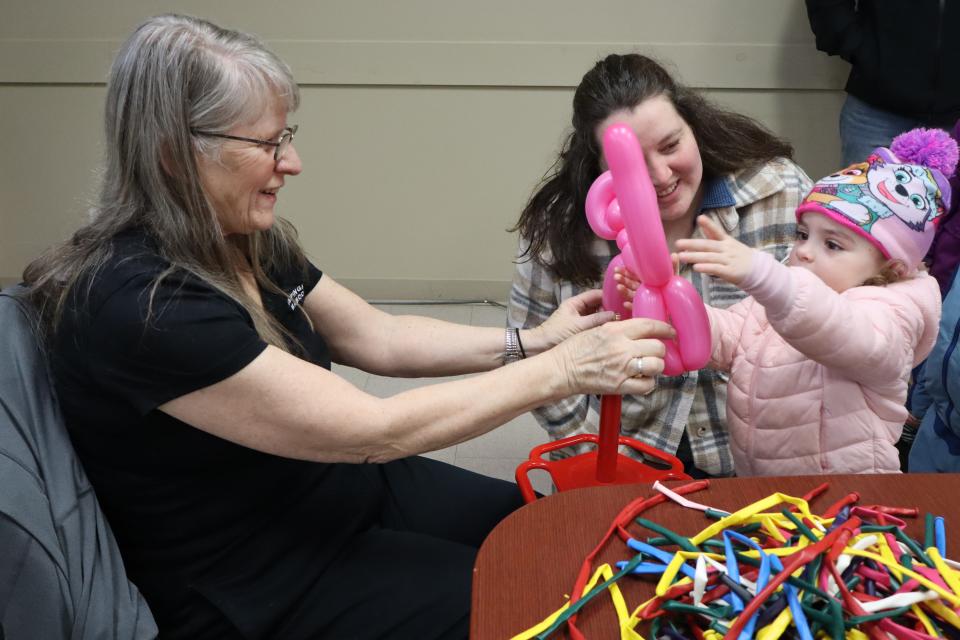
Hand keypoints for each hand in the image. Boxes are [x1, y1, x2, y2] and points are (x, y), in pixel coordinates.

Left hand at [527, 289, 615, 352]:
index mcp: (575, 303)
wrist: (538, 348)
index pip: (596, 294)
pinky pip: (593, 326)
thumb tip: (616, 315)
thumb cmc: (556, 334)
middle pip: (598, 305)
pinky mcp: (579, 331)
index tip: (623, 299)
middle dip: (610, 308)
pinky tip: (612, 331)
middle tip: (626, 313)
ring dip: (607, 319)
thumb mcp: (578, 326)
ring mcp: (579, 320)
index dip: (609, 295)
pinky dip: (601, 327)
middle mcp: (578, 309)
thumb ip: (597, 320)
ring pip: (597, 316)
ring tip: (622, 322)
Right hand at [550, 317, 674, 395]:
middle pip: (657, 347)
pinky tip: (642, 380)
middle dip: (660, 350)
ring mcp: (622, 368)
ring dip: (656, 366)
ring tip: (648, 366)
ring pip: (656, 365)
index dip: (665, 328)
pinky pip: (647, 385)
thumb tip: (638, 329)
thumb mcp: (596, 330)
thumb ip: (618, 329)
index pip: (650, 326)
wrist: (560, 370)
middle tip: (655, 352)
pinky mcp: (619, 385)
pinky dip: (648, 383)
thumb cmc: (574, 349)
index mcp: (615, 330)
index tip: (670, 331)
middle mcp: (622, 348)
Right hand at [613, 255, 678, 311]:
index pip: (634, 275)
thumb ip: (673, 267)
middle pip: (631, 284)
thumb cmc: (673, 290)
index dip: (626, 272)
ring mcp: (643, 300)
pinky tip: (626, 304)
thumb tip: (674, 254)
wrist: (677, 305)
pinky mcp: (646, 310)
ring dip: (624, 291)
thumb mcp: (673, 278)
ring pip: (631, 295)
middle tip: (616, 276)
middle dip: (622, 280)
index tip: (617, 269)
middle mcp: (643, 290)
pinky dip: (631, 306)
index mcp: (647, 281)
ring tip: (619, 287)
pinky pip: (637, 308)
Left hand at [675, 215, 753, 285]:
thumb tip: (701, 219)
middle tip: (678, 243)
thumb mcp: (729, 243)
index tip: (700, 218)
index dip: (709, 225)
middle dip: (692, 244)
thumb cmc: (739, 256)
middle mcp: (727, 249)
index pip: (717, 232)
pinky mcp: (730, 272)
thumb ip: (714, 234)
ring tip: (681, 256)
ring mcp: (729, 260)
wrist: (758, 270)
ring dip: (695, 257)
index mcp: (727, 241)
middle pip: (709, 246)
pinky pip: (716, 269)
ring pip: (710, 258)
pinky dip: (706, 268)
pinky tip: (696, 268)